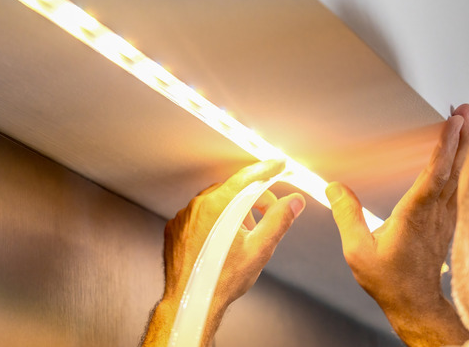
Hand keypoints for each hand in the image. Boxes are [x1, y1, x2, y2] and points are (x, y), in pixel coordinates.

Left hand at [141, 160, 305, 346]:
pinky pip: (198, 215)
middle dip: (253, 199)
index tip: (279, 165)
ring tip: (244, 236)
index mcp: (218, 206)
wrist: (191, 302)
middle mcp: (197, 206)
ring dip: (232, 212)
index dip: (267, 170)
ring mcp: (183, 217)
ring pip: (214, 203)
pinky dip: (213, 222)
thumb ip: (279, 220)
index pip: (247, 178)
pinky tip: (221, 242)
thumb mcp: (260, 250)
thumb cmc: (222, 281)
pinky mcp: (174, 228)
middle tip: (267, 215)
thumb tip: (294, 202)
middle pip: (232, 190)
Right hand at [327, 104, 468, 346]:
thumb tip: (333, 187)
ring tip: (464, 122)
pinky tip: (456, 156)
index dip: (445, 145)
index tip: (453, 121)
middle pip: (452, 167)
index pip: (435, 173)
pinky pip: (454, 185)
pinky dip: (457, 164)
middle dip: (460, 135)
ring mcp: (443, 217)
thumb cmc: (388, 279)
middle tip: (464, 109)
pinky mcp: (444, 222)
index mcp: (415, 214)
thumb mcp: (357, 249)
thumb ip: (346, 215)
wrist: (415, 303)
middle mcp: (435, 212)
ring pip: (456, 174)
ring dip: (461, 146)